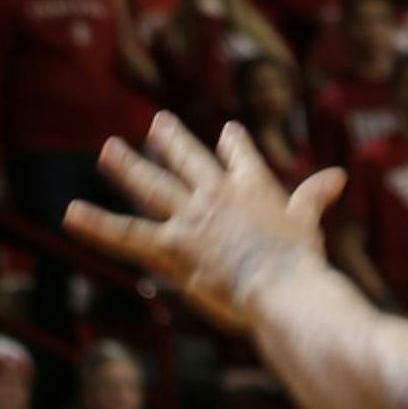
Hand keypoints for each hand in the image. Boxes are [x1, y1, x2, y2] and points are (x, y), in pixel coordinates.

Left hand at [69, 115, 341, 328]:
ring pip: (152, 186)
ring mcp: (189, 219)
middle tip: (156, 123)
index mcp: (253, 186)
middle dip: (172, 141)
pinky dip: (96, 225)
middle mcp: (216, 195)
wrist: (278, 286)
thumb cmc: (299, 259)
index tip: (225, 132)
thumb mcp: (307, 222)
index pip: (239, 155)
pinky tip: (69, 214)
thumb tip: (338, 175)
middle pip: (189, 160)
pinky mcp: (169, 247)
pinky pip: (126, 234)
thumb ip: (315, 196)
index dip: (231, 143)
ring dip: (128, 167)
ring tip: (106, 149)